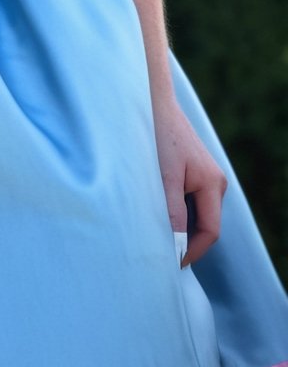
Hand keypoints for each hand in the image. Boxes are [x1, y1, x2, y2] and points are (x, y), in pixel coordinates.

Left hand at [152, 97, 227, 267]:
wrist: (152, 101)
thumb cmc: (158, 135)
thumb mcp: (163, 176)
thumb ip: (171, 212)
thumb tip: (175, 246)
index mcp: (212, 183)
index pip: (210, 231)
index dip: (191, 251)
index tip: (170, 265)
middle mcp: (215, 182)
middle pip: (205, 225)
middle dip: (185, 242)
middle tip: (159, 256)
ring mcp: (206, 176)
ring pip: (196, 214)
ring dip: (180, 227)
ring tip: (154, 237)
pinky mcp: (194, 172)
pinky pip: (190, 201)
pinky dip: (176, 213)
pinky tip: (156, 215)